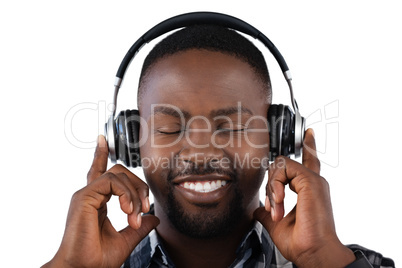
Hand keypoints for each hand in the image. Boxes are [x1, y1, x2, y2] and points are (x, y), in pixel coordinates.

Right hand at [43, 136, 158, 267]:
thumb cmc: (96, 259)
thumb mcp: (126, 240)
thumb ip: (140, 227)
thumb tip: (154, 218)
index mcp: (97, 202)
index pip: (101, 172)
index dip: (101, 154)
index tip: (102, 139)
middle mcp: (90, 194)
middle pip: (118, 171)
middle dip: (138, 186)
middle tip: (144, 209)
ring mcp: (86, 194)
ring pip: (117, 174)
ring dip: (134, 193)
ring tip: (135, 215)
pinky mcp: (84, 197)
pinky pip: (110, 181)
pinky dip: (125, 193)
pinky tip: (128, 210)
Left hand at [254, 129, 354, 267]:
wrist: (312, 252)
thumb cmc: (301, 242)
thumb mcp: (276, 224)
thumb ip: (267, 212)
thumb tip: (257, 210)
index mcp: (308, 190)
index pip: (309, 162)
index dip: (309, 147)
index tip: (309, 133)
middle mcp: (313, 183)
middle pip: (283, 165)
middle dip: (270, 185)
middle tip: (272, 208)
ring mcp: (313, 180)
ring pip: (281, 165)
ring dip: (272, 187)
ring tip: (277, 208)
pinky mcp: (311, 180)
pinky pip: (285, 168)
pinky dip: (276, 185)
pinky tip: (280, 201)